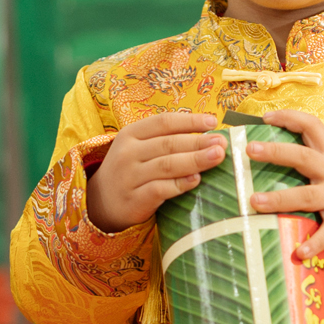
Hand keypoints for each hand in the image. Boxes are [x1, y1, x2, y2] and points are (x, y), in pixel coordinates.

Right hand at [83, 110, 226, 231]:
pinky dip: (180, 184)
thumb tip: (208, 135)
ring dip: (195, 160)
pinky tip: (196, 180)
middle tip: (221, 143)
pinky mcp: (134, 199)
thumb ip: (166, 140)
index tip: (213, 122)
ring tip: (217, 157)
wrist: (102, 202)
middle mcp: (128, 153)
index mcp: (131, 134)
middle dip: (198, 142)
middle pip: (169, 143)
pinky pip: (160, 189)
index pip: (164, 122)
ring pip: (167, 165)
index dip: (190, 121)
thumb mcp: (139, 148)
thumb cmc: (131, 171)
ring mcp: (129, 177)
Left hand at [245, 108, 323, 259]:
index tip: (265, 117)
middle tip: (250, 150)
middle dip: (276, 152)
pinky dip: (314, 242)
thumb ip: (305, 158)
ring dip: (280, 199)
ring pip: (308, 196)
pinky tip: (299, 253)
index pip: (312, 127)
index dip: (290, 117)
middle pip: (304, 157)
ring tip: (255, 202)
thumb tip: (261, 151)